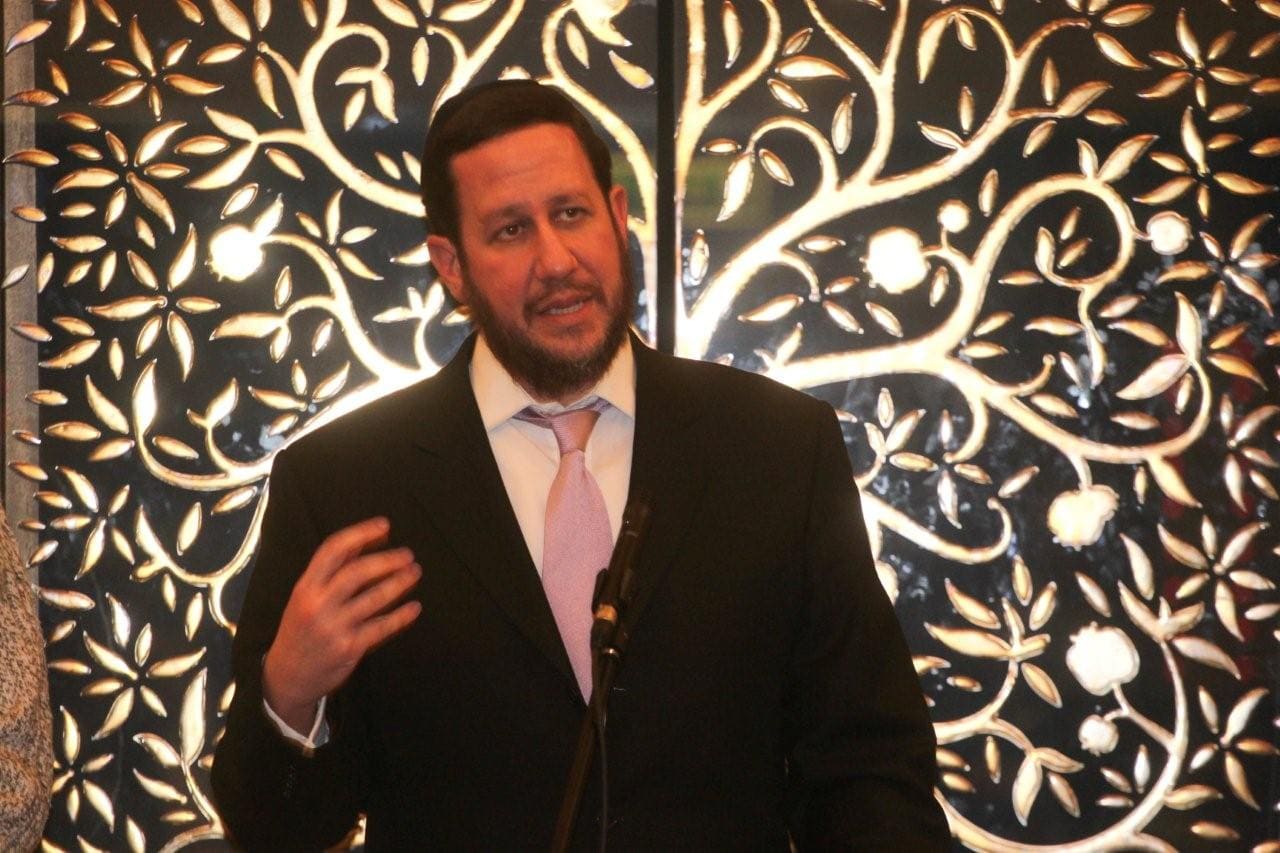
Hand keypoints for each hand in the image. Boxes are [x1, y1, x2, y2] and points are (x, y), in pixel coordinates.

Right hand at [262, 516, 420, 731]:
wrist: (286, 676)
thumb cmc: (300, 630)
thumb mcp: (305, 596)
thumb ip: (331, 571)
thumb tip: (361, 542)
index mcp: (306, 587)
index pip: (333, 550)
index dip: (361, 533)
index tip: (383, 525)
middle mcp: (318, 604)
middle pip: (358, 572)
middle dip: (387, 560)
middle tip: (407, 554)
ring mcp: (334, 627)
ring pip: (374, 598)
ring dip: (399, 582)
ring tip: (414, 572)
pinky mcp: (349, 648)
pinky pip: (381, 627)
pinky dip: (401, 616)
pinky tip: (413, 607)